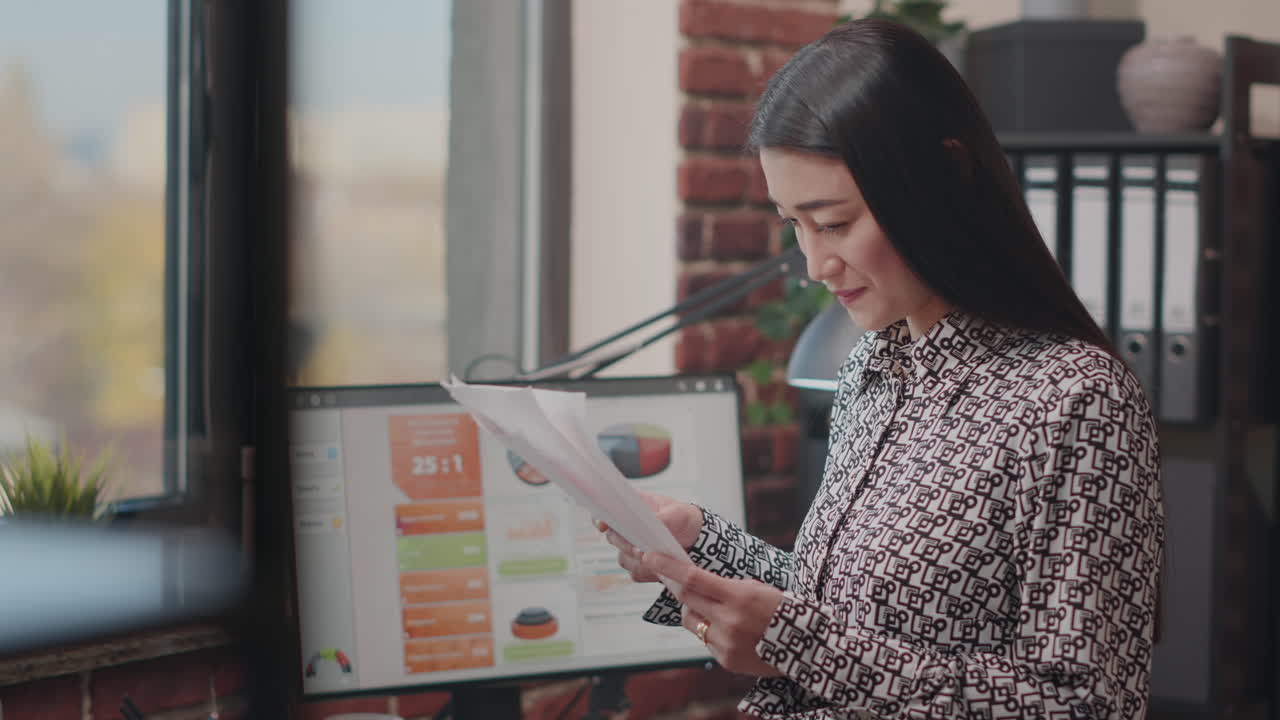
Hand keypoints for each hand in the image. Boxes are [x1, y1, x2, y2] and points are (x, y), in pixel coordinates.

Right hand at [594, 490, 702, 583]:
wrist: (698, 540)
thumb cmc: (685, 519)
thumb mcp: (679, 514)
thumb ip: (663, 518)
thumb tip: (650, 525)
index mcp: (632, 508)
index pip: (605, 510)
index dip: (600, 517)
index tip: (603, 525)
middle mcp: (627, 528)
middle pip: (612, 537)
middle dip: (625, 544)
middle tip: (639, 549)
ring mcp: (631, 548)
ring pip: (623, 559)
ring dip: (639, 560)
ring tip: (657, 559)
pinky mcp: (639, 566)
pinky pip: (636, 573)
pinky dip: (648, 572)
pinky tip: (661, 569)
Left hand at [643, 552, 783, 676]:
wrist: (810, 648)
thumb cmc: (785, 610)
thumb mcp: (760, 588)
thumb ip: (727, 586)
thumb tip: (694, 581)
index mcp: (740, 596)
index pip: (692, 578)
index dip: (667, 566)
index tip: (649, 555)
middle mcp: (730, 621)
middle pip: (686, 598)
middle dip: (674, 584)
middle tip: (667, 573)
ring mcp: (726, 643)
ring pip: (691, 620)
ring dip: (694, 610)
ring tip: (717, 609)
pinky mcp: (726, 659)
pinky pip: (705, 639)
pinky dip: (710, 630)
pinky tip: (732, 630)